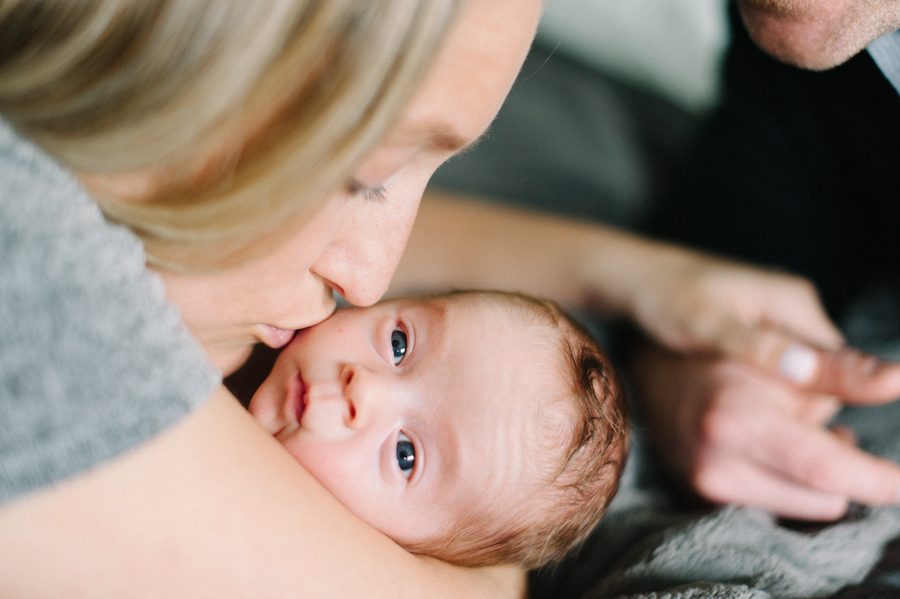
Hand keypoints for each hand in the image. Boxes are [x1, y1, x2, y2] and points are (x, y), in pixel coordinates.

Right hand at [631, 341, 899, 519]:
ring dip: (816, 472)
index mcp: (733, 422)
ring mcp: (704, 484)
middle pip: (824, 497)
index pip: (827, 469)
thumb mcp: (780, 350)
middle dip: (842, 464)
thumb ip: (841, 372)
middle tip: (824, 421)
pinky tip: (773, 443)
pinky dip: (788, 476)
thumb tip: (896, 380)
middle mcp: (713, 464)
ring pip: (805, 504)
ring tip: (792, 426)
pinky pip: (775, 501)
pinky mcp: (702, 492)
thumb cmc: (714, 344)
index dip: (879, 479)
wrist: (650, 365)